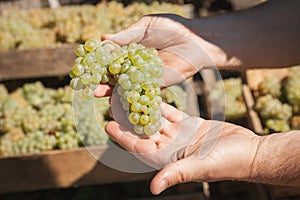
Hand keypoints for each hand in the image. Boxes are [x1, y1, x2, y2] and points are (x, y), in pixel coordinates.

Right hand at [94, 14, 215, 96]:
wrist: (195, 39)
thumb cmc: (171, 28)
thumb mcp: (145, 26)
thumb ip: (126, 35)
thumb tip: (102, 39)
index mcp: (131, 50)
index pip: (111, 59)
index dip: (98, 64)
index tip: (85, 67)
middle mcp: (136, 65)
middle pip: (115, 76)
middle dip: (102, 81)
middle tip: (88, 86)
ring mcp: (146, 77)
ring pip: (126, 87)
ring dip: (112, 92)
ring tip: (99, 95)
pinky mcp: (157, 85)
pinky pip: (140, 93)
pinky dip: (129, 98)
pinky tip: (118, 101)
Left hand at [106, 90, 259, 194]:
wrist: (248, 151)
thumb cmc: (227, 163)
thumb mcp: (200, 167)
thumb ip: (177, 174)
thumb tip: (153, 188)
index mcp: (168, 159)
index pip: (139, 147)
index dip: (123, 137)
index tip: (108, 125)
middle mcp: (170, 148)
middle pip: (143, 132)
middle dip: (128, 120)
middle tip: (113, 105)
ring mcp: (179, 135)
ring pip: (155, 120)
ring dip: (142, 109)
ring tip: (128, 96)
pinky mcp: (189, 124)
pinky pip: (171, 112)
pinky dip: (161, 103)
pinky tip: (150, 92)